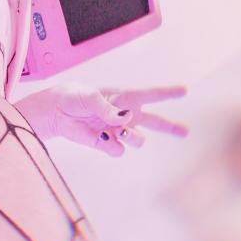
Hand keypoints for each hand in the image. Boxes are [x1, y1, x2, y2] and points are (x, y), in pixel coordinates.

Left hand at [15, 82, 187, 156]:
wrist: (56, 112)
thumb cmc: (73, 96)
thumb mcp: (88, 96)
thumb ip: (107, 107)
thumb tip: (124, 118)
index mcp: (123, 97)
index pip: (149, 95)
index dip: (167, 92)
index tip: (184, 90)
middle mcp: (125, 114)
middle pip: (154, 121)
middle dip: (170, 127)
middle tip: (185, 131)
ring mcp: (117, 130)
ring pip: (137, 140)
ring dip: (133, 137)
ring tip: (122, 131)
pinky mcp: (106, 143)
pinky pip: (118, 150)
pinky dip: (110, 145)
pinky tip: (99, 137)